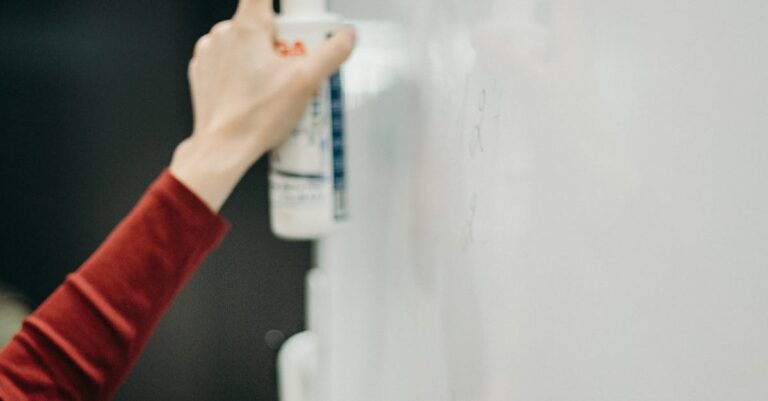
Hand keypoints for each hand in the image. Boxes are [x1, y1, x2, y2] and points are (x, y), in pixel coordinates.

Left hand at [170, 0, 355, 211]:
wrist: (221, 150)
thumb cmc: (256, 117)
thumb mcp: (306, 83)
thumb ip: (332, 53)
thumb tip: (348, 35)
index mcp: (246, 27)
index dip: (284, 6)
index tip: (295, 17)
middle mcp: (223, 34)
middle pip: (261, 22)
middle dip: (282, 41)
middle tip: (295, 67)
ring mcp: (209, 53)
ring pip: (244, 42)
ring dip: (262, 57)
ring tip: (277, 87)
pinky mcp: (203, 73)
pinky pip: (229, 61)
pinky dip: (244, 72)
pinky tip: (257, 94)